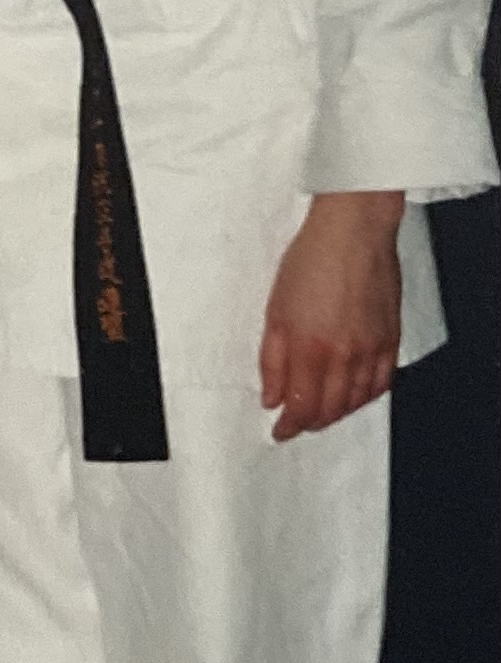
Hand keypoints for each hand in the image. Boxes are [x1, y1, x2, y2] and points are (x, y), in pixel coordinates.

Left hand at [258, 190, 402, 441]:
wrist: (353, 231)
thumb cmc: (312, 261)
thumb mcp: (275, 310)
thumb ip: (272, 359)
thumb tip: (272, 397)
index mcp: (309, 348)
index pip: (301, 406)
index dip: (289, 426)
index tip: (280, 431)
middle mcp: (343, 355)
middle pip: (329, 410)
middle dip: (311, 423)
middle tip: (298, 423)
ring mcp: (371, 348)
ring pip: (357, 401)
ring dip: (337, 413)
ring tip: (322, 412)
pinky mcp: (391, 338)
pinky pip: (382, 382)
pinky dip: (366, 396)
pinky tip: (355, 395)